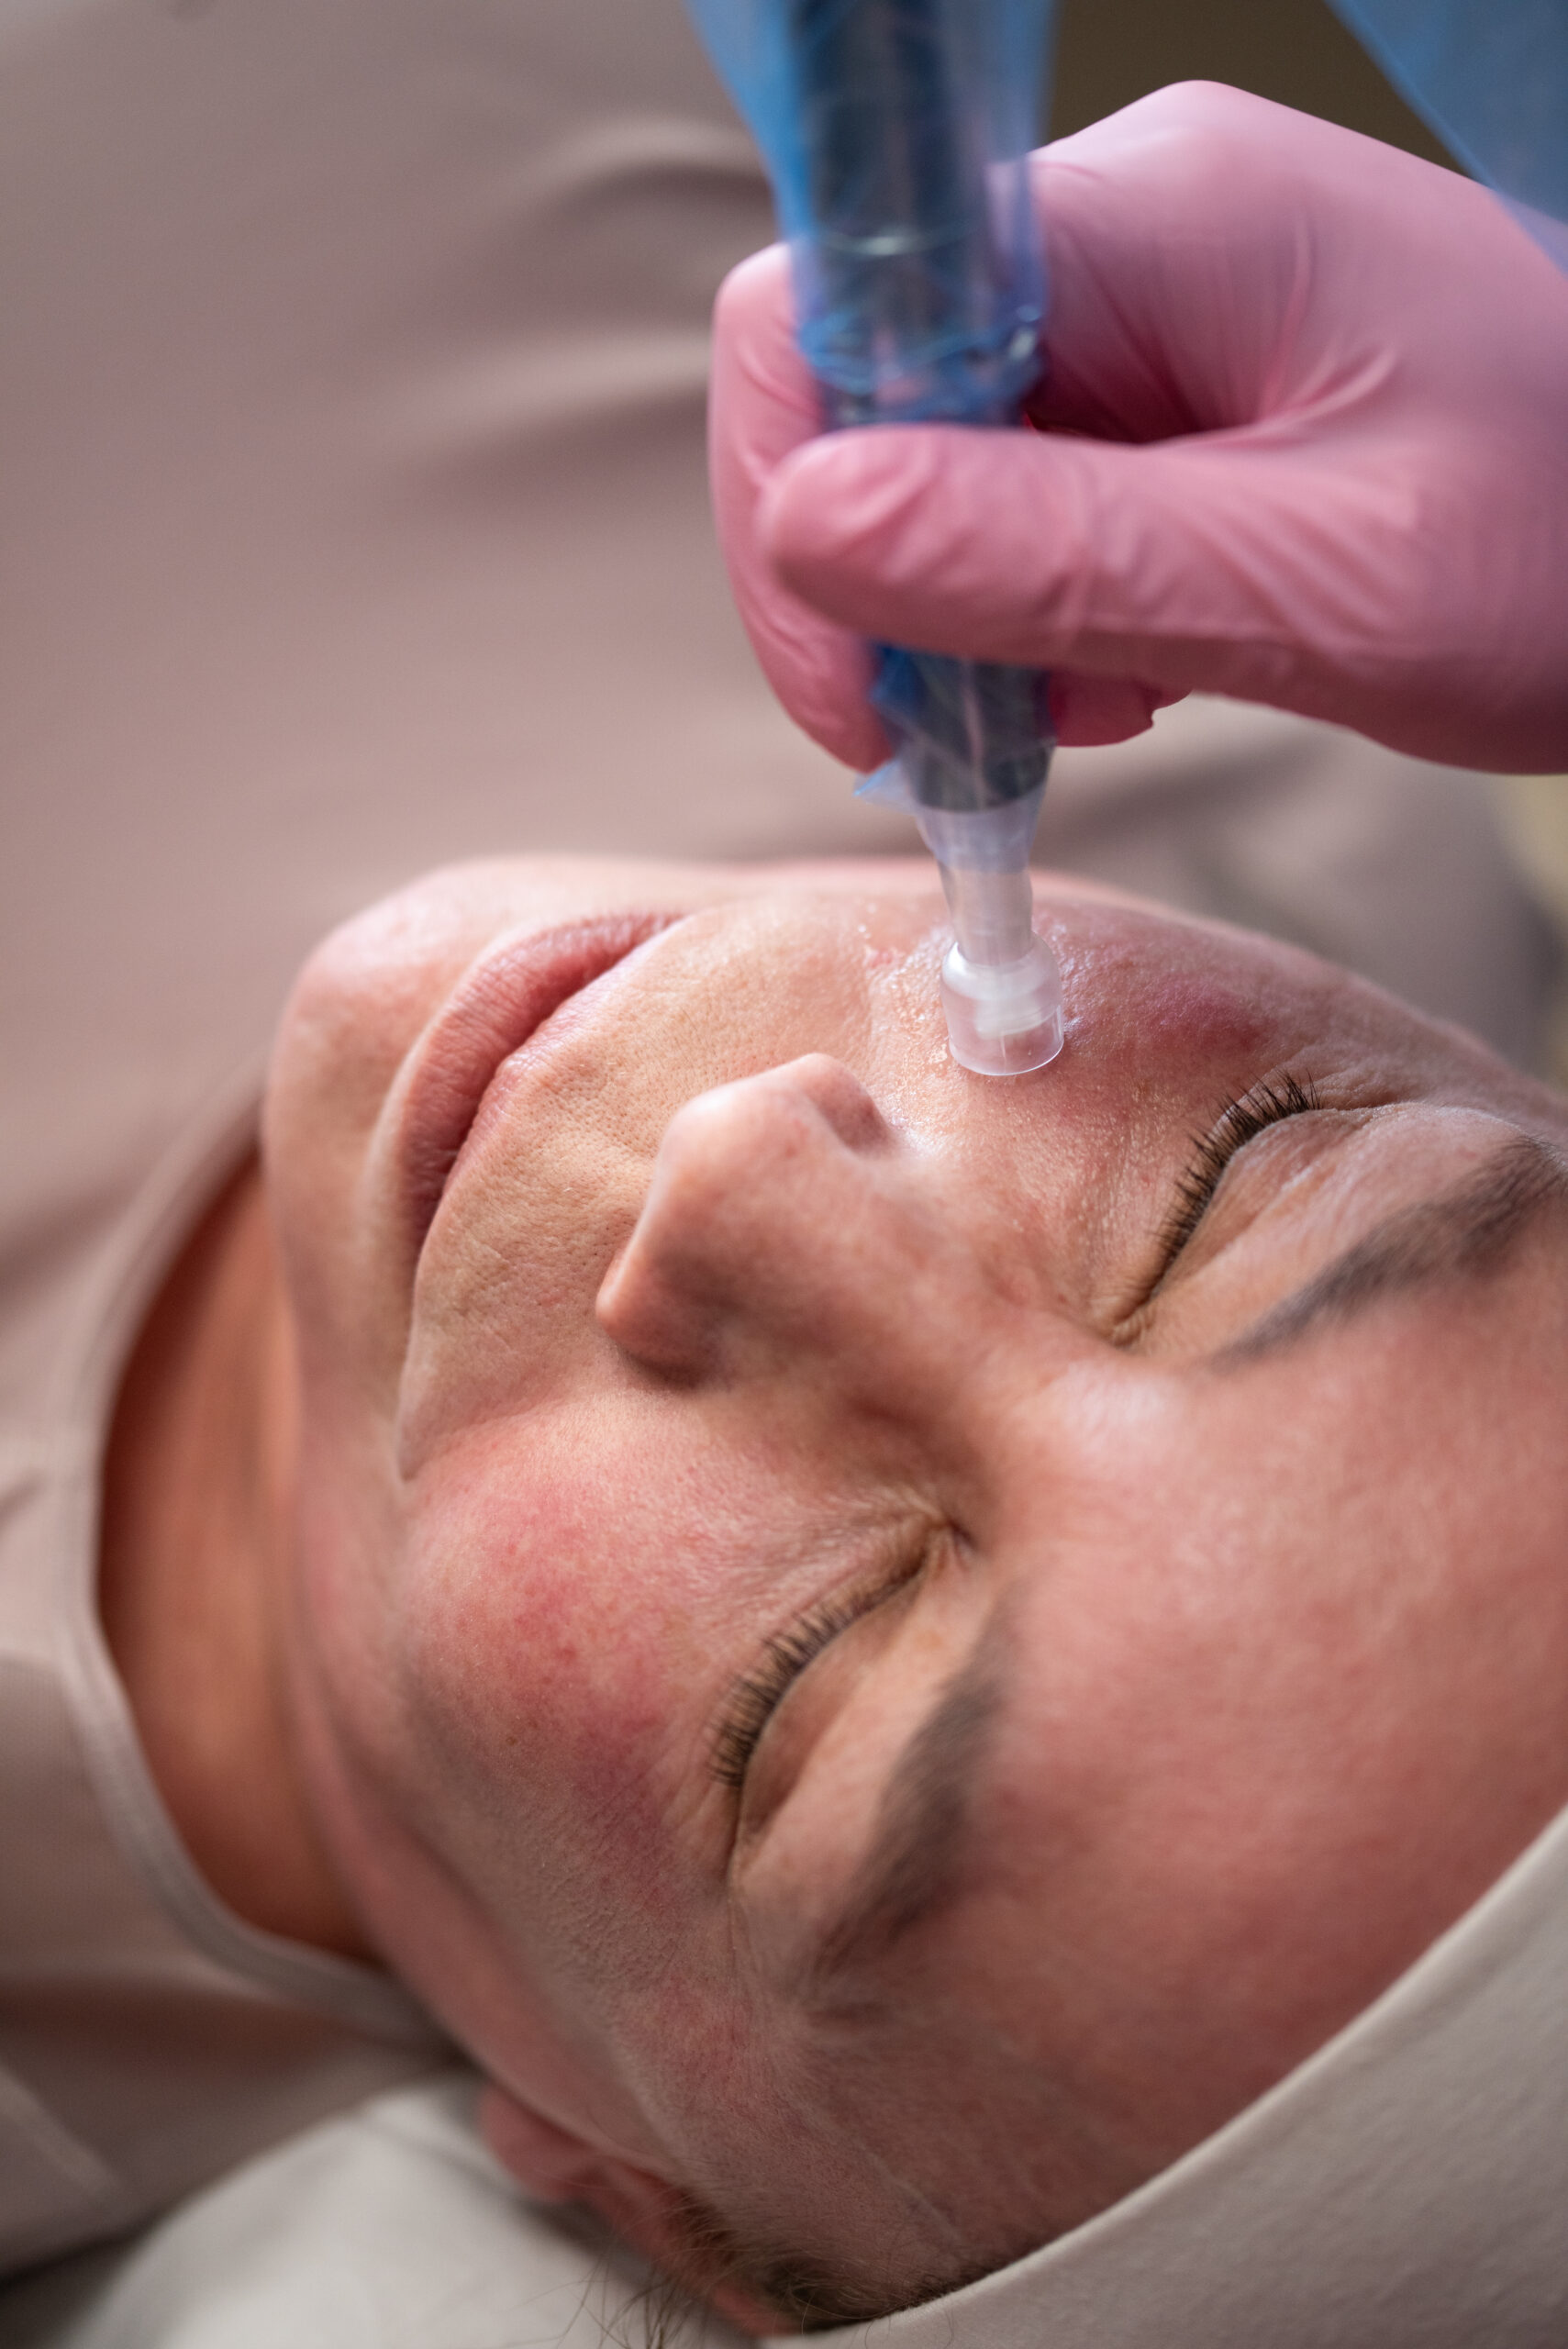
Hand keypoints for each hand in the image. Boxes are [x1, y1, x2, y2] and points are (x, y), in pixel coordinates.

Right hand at [710, 82, 1567, 772]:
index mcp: (1157, 223)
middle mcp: (1133, 232)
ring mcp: (1155, 301)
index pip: (832, 309)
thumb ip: (1057, 557)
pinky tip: (1135, 669)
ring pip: (939, 461)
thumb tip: (804, 530)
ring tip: (1105, 705)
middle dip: (892, 595)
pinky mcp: (1180, 382)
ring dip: (974, 618)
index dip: (793, 510)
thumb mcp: (1319, 585)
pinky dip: (1040, 609)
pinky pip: (1027, 490)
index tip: (866, 703)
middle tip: (976, 742)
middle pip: (869, 397)